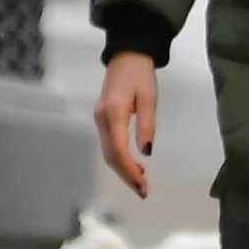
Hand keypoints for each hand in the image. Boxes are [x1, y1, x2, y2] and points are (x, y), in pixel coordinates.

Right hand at [94, 53, 157, 197]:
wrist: (126, 56)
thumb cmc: (140, 75)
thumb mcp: (149, 98)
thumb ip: (146, 124)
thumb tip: (146, 152)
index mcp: (113, 113)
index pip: (118, 150)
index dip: (130, 171)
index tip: (143, 186)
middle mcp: (102, 119)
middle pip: (111, 156)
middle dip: (126, 176)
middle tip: (144, 192)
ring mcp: (100, 120)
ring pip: (108, 153)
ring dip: (123, 170)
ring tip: (141, 182)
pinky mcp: (103, 119)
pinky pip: (109, 145)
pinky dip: (120, 159)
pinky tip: (134, 166)